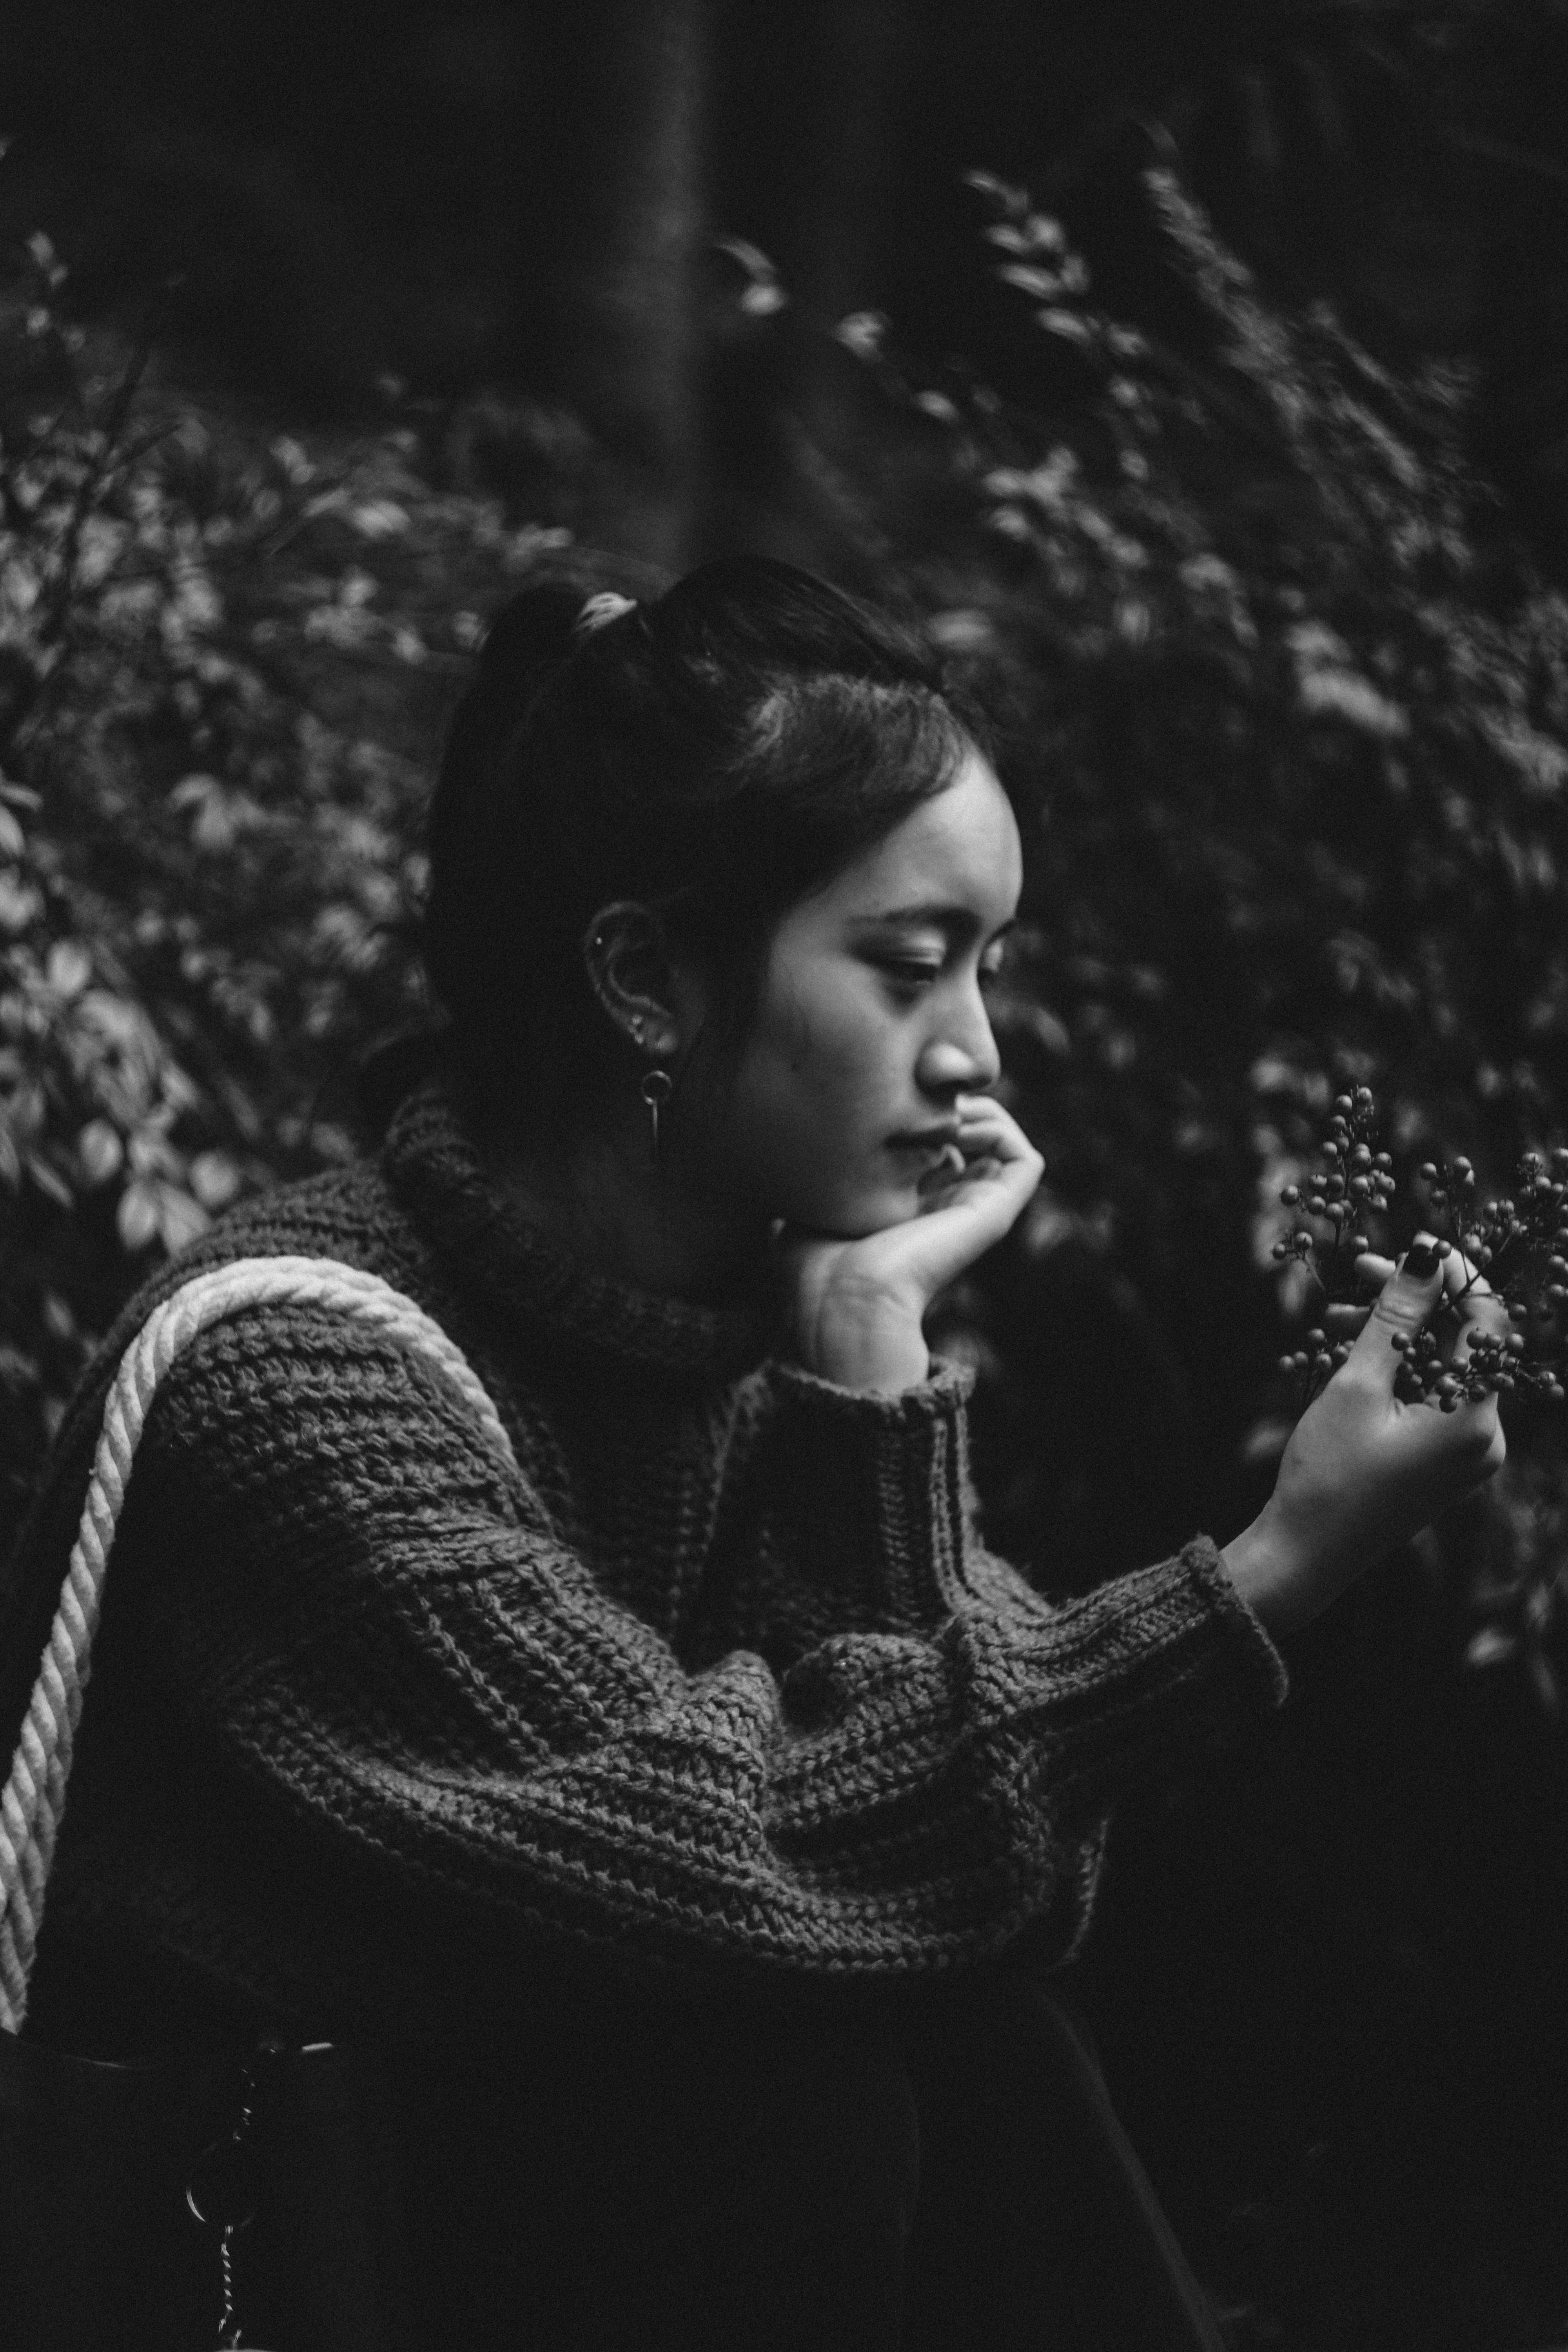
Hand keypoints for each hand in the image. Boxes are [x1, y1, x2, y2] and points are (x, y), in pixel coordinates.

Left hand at [780, 1095, 1043, 1392]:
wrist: (845, 1297)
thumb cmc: (817, 1261)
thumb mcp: (813, 1200)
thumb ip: (821, 1173)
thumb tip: (813, 1145)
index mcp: (910, 1202)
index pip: (934, 1140)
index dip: (919, 1106)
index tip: (889, 1095)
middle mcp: (947, 1204)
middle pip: (972, 1133)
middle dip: (951, 1098)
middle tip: (918, 1091)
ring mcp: (975, 1210)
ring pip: (1002, 1141)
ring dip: (978, 1110)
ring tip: (940, 1107)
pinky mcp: (995, 1214)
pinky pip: (1026, 1160)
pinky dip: (1000, 1131)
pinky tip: (957, 1127)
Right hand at [1224, 1240, 1508, 1637]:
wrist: (1305, 1556)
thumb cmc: (1327, 1477)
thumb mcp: (1358, 1387)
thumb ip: (1397, 1318)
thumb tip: (1428, 1257)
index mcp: (1475, 1422)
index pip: (1488, 1325)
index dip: (1455, 1277)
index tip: (1412, 1246)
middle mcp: (1484, 1438)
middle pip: (1462, 1343)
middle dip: (1412, 1303)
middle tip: (1358, 1272)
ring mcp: (1465, 1453)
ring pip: (1441, 1367)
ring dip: (1396, 1334)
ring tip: (1336, 1318)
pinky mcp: (1441, 1461)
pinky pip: (1430, 1397)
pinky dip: (1396, 1370)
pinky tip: (1350, 1351)